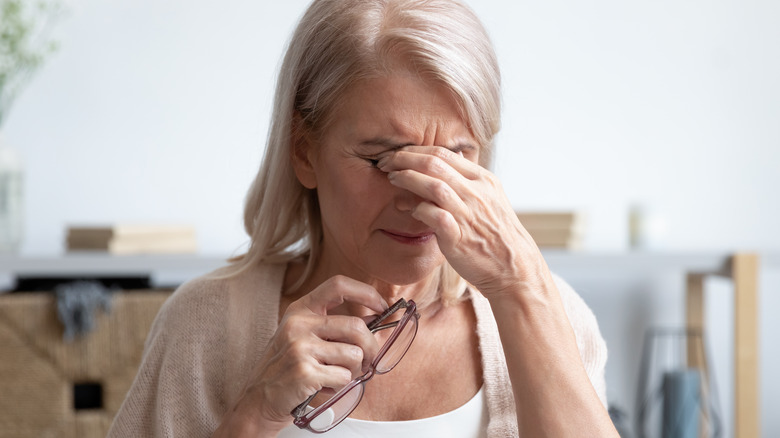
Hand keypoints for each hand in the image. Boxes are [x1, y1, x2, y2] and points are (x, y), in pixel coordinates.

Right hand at [225, 276, 386, 432]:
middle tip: (370, 360)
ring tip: (335, 375)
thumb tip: (376, 323)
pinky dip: (341, 385)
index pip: (338, 285)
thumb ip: (333, 326)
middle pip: (356, 326)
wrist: (259, 399)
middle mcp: (299, 324)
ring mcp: (300, 347)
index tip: (381, 306)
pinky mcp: (304, 371)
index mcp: (301, 310)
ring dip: (354, 371)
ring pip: (354, 355)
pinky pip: (344, 377)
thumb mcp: (303, 336)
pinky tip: (324, 386)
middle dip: (371, 347)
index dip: (366, 293)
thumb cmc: (288, 367)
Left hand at [378, 146, 547, 296]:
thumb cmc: (496, 234)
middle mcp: (476, 193)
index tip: (397, 154)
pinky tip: (407, 208)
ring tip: (391, 178)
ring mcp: (468, 214)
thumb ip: (469, 178)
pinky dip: (418, 209)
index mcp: (483, 179)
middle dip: (404, 159)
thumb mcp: (490, 197)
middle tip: (385, 162)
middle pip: (435, 163)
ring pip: (434, 186)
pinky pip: (435, 216)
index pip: (443, 153)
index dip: (415, 151)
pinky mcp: (459, 237)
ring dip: (408, 179)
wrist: (513, 268)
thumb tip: (455, 155)